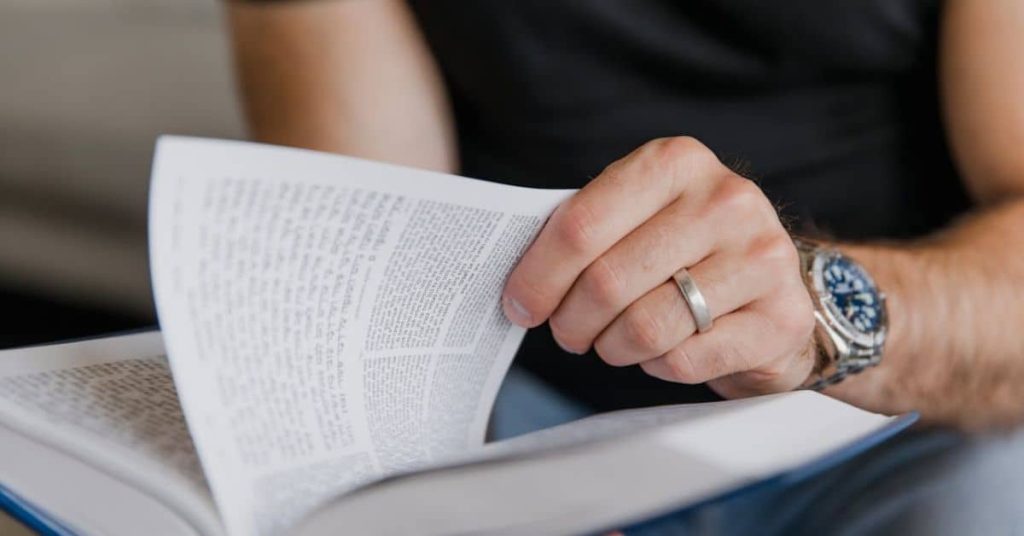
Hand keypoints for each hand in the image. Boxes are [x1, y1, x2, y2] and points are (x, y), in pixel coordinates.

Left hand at [501, 137, 816, 397]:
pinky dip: (658, 366)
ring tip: (612, 343)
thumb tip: (518, 285)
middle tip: (567, 333)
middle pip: (607, 282)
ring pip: (645, 327)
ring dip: (612, 348)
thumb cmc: (682, 252)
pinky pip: (684, 359)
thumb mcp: (636, 217)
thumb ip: (583, 232)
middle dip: (571, 322)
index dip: (538, 275)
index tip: (519, 305)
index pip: (580, 225)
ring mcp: (760, 257)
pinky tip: (662, 350)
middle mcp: (724, 200)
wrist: (773, 289)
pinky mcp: (780, 317)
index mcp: (675, 162)